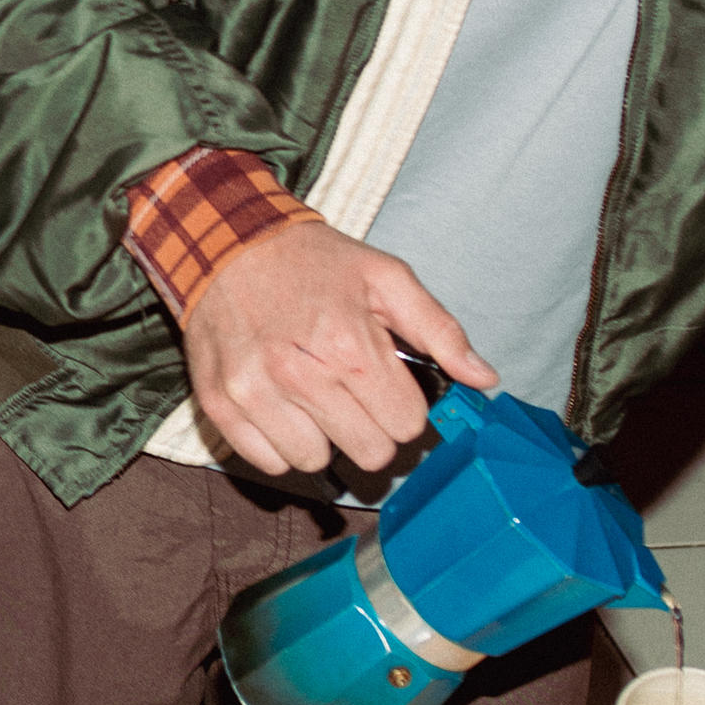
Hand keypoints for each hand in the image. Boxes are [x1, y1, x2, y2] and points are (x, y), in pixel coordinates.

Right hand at [171, 212, 491, 480]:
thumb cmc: (311, 261)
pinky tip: (280, 406)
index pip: (406, 425)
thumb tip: (484, 378)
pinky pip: (267, 462)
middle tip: (352, 393)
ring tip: (311, 396)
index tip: (384, 383)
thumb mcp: (385, 277)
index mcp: (350, 344)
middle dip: (370, 427)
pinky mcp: (220, 403)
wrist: (224, 242)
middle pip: (368, 453)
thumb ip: (439, 329)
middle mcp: (300, 374)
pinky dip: (278, 442)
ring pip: (315, 462)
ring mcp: (254, 392)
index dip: (403, 405)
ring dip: (322, 437)